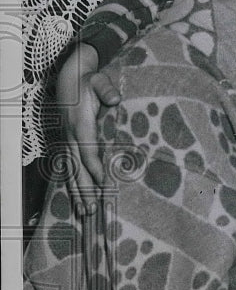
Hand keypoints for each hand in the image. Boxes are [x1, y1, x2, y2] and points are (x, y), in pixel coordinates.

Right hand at [56, 43, 120, 213]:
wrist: (69, 77)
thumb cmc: (88, 81)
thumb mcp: (98, 80)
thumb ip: (106, 89)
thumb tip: (115, 98)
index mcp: (80, 124)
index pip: (87, 150)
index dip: (94, 167)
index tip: (103, 183)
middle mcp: (70, 136)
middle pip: (77, 167)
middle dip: (84, 189)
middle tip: (92, 210)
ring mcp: (66, 141)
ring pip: (70, 171)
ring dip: (77, 192)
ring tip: (85, 212)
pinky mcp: (66, 144)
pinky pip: (68, 168)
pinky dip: (72, 184)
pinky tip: (77, 199)